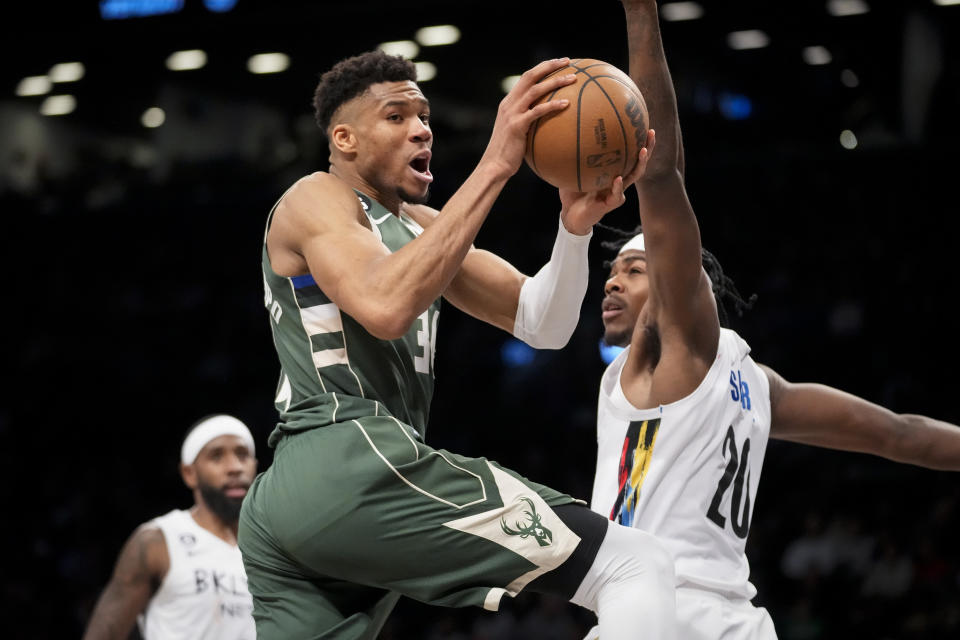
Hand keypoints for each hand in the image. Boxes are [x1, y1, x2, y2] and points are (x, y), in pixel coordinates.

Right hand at [480, 58, 575, 177]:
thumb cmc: (509, 154)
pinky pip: (537, 111)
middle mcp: (509, 104)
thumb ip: (528, 122)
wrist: (495, 165)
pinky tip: (567, 103)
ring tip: (572, 78)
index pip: (526, 77)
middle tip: (568, 62)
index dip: (543, 67)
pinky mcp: (517, 125)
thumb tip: (549, 123)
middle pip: (530, 76)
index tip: (560, 63)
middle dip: (549, 66)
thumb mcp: (517, 133)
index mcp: (509, 103)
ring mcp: (512, 113)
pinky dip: (552, 105)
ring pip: (535, 90)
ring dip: (555, 81)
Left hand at [559, 129, 655, 234]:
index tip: (642, 123)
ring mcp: (616, 192)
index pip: (629, 154)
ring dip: (640, 163)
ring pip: (633, 176)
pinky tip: (618, 178)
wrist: (570, 215)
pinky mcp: (610, 203)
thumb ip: (574, 154)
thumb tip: (568, 130)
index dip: (638, 140)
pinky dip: (617, 186)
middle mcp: (618, 180)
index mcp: (613, 171)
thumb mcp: (573, 169)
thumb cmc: (572, 191)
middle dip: (648, 147)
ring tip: (643, 150)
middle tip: (651, 132)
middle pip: (638, 162)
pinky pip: (616, 194)